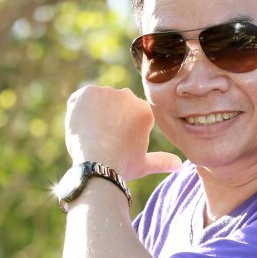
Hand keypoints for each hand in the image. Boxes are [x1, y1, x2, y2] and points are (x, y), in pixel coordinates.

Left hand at [64, 85, 181, 179]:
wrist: (99, 162)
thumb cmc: (123, 166)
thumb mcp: (145, 164)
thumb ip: (162, 161)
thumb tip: (180, 165)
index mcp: (145, 111)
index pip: (128, 116)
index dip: (118, 131)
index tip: (114, 144)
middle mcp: (129, 96)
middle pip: (114, 106)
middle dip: (108, 118)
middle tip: (101, 139)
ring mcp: (108, 92)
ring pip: (97, 102)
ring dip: (93, 114)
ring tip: (91, 134)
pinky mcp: (88, 92)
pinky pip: (79, 99)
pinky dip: (77, 110)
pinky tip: (80, 126)